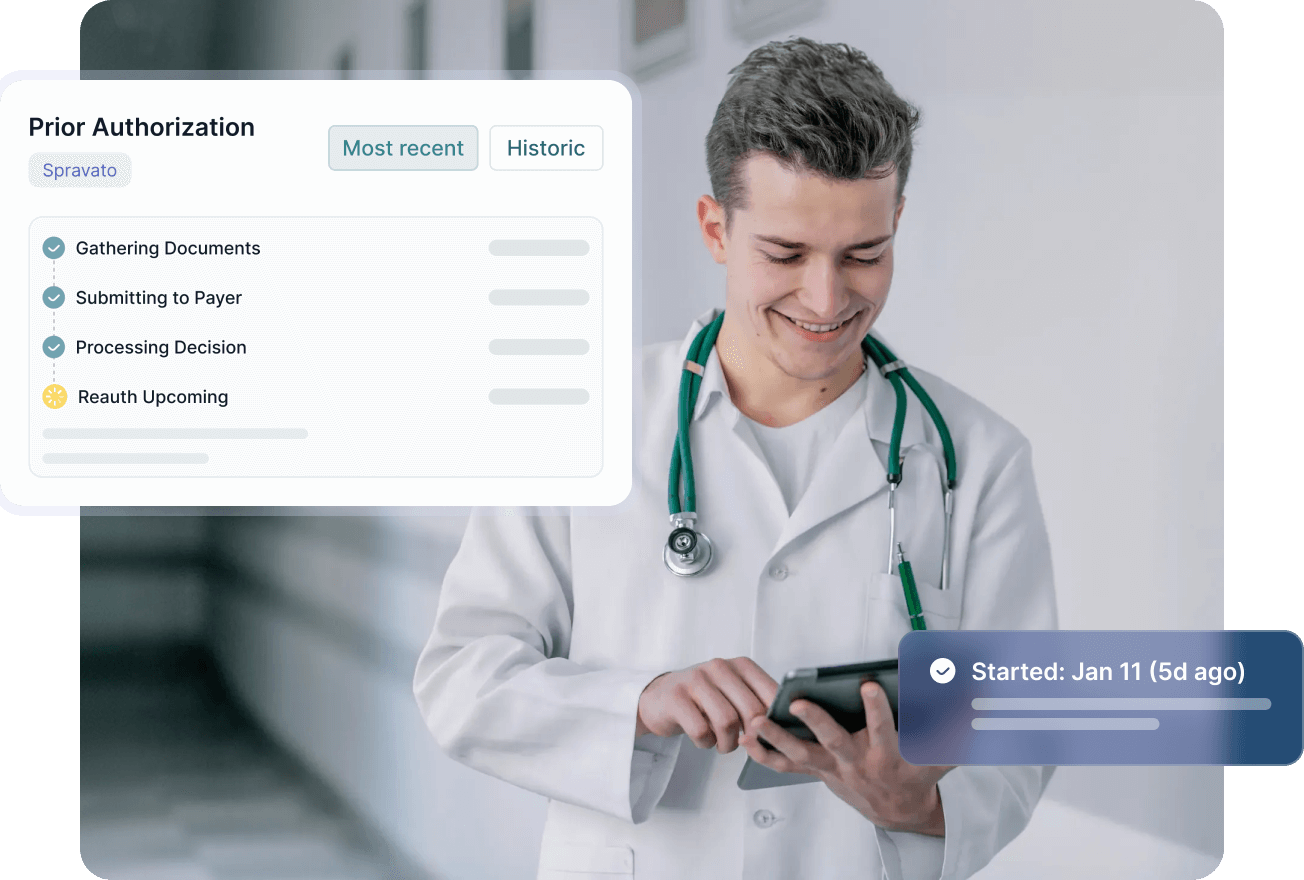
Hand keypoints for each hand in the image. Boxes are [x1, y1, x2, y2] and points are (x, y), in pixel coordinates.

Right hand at [636, 657, 776, 752]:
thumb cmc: (705, 700)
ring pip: (727, 722)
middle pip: (752, 710)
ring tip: (724, 745)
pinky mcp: (676, 697)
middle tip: (745, 745)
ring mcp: (696, 679)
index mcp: (741, 665)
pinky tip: (703, 739)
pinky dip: (705, 743)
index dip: (775, 722)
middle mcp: (720, 667)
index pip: (772, 694)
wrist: (659, 698)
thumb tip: (786, 729)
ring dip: (728, 743)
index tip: (769, 737)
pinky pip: (700, 730)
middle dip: (752, 737)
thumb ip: (758, 703)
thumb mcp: (734, 694)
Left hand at [738, 681, 954, 834]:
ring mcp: (832, 769)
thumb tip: (966, 691)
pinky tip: (746, 739)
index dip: (876, 708)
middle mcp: (856, 762)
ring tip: (757, 719)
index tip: (867, 685)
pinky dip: (764, 755)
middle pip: (833, 741)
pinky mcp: (817, 772)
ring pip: (801, 756)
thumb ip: (951, 723)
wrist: (897, 809)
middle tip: (797, 702)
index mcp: (886, 754)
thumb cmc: (916, 773)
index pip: (883, 728)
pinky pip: (785, 766)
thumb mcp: (940, 752)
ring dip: (778, 738)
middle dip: (815, 722)